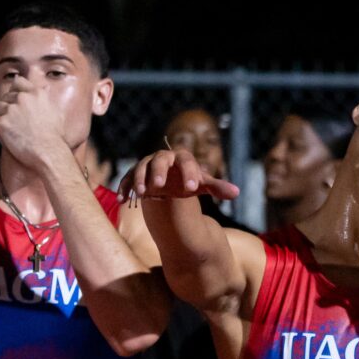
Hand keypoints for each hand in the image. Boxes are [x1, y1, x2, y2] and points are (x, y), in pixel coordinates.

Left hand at [0, 77, 71, 171]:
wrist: (49, 153)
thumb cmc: (55, 137)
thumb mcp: (56, 112)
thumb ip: (46, 98)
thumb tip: (45, 87)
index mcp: (36, 94)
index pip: (19, 82)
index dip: (13, 89)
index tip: (10, 96)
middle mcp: (23, 98)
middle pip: (5, 97)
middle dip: (4, 107)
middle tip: (5, 117)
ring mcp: (11, 110)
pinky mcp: (2, 123)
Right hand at [119, 149, 240, 202]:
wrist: (170, 182)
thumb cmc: (188, 182)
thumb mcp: (202, 185)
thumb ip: (217, 188)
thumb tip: (237, 193)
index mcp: (181, 158)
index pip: (186, 161)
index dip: (189, 173)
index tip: (192, 189)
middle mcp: (163, 158)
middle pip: (159, 160)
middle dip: (159, 171)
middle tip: (160, 185)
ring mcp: (146, 165)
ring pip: (141, 168)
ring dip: (140, 180)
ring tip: (142, 194)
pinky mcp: (134, 174)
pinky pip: (127, 179)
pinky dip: (124, 188)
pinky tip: (122, 200)